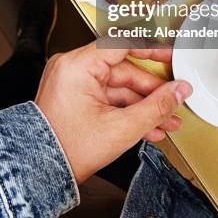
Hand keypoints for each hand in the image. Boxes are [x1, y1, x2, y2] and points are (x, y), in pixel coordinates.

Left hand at [35, 40, 191, 184]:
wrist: (39, 172)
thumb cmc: (66, 149)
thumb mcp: (121, 128)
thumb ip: (156, 107)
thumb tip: (178, 92)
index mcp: (78, 65)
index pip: (122, 44)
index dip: (151, 51)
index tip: (170, 57)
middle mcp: (72, 67)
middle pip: (124, 71)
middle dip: (152, 92)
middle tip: (173, 102)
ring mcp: (72, 81)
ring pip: (118, 87)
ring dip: (142, 105)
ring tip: (164, 121)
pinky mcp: (74, 95)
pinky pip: (107, 96)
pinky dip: (126, 109)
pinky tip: (146, 125)